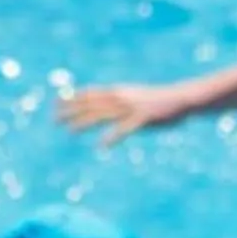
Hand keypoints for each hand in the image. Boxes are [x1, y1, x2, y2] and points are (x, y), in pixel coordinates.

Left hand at [58, 83, 188, 144]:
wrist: (183, 98)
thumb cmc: (159, 100)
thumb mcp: (136, 97)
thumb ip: (120, 101)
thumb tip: (107, 105)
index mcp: (119, 91)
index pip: (89, 93)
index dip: (72, 98)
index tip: (56, 103)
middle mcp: (121, 97)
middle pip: (91, 104)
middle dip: (71, 111)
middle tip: (53, 119)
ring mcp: (132, 108)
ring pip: (103, 115)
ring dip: (85, 122)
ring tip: (70, 132)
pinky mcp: (143, 119)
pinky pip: (124, 129)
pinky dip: (112, 137)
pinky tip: (101, 146)